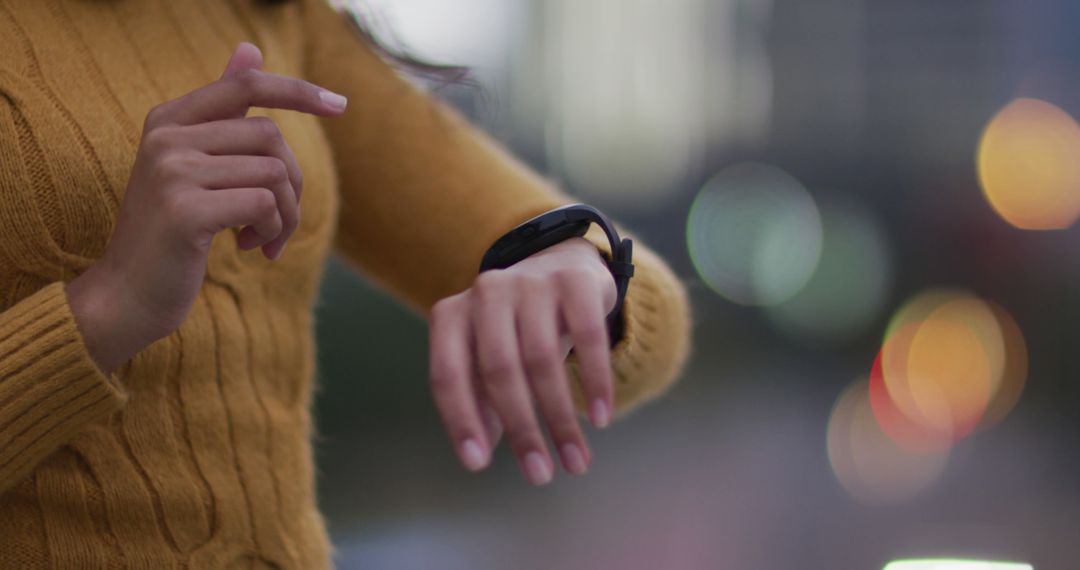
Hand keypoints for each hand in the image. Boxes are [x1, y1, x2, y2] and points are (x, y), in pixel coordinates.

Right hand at [65, 43, 346, 373]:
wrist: (127, 296)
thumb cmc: (171, 235)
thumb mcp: (195, 167)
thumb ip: (222, 114)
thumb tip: (251, 48)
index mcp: (169, 119)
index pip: (246, 85)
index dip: (298, 91)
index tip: (340, 106)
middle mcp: (166, 136)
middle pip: (271, 136)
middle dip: (291, 184)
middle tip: (278, 223)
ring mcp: (172, 171)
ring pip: (273, 173)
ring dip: (285, 215)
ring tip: (263, 240)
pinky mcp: (185, 210)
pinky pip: (264, 204)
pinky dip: (272, 230)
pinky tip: (250, 249)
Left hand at [428, 236, 617, 484]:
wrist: (561, 267)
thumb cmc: (516, 329)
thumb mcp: (488, 359)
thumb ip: (479, 400)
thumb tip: (479, 453)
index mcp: (451, 315)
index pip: (448, 375)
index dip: (461, 421)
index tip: (478, 465)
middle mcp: (485, 291)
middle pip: (498, 371)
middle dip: (522, 429)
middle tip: (540, 475)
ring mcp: (529, 281)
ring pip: (542, 359)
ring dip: (561, 419)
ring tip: (577, 461)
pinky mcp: (574, 280)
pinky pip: (588, 335)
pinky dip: (595, 381)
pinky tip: (601, 417)